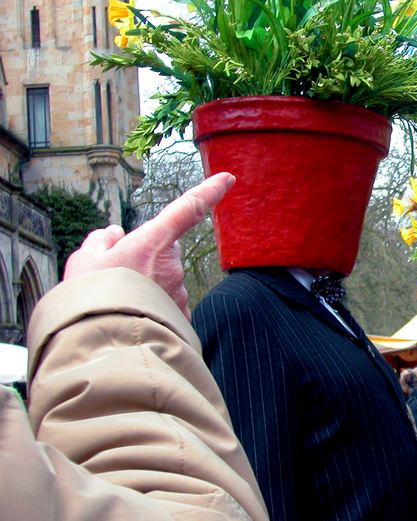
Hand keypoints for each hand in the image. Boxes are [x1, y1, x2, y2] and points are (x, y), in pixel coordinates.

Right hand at [64, 173, 234, 317]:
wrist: (103, 342)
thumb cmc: (91, 296)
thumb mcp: (84, 260)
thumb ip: (101, 241)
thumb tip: (113, 234)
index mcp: (153, 240)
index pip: (188, 208)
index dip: (210, 191)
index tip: (229, 178)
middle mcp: (172, 263)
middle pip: (166, 251)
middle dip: (149, 257)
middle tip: (120, 275)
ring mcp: (179, 290)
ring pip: (166, 280)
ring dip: (150, 285)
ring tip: (121, 302)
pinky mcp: (180, 315)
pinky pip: (168, 305)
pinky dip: (155, 309)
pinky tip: (134, 319)